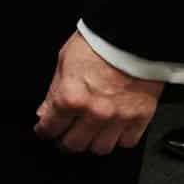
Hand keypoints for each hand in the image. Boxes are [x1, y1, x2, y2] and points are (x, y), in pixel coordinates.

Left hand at [33, 32, 162, 154]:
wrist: (132, 35)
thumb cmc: (98, 43)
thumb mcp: (64, 61)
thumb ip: (54, 91)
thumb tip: (45, 112)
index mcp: (71, 97)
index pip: (50, 128)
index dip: (44, 131)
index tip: (44, 131)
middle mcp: (93, 113)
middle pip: (74, 145)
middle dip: (65, 142)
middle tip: (65, 136)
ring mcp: (118, 118)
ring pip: (100, 149)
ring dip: (92, 143)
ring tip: (89, 133)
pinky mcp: (140, 118)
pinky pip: (126, 143)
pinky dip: (118, 139)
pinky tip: (113, 129)